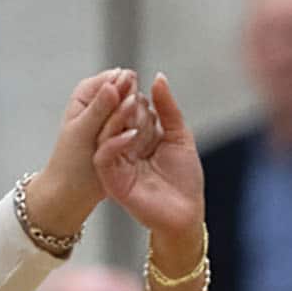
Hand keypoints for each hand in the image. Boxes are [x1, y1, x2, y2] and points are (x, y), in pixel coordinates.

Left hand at [22, 68, 141, 236]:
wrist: (74, 192)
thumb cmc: (70, 164)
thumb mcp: (82, 132)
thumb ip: (99, 108)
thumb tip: (112, 85)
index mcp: (86, 94)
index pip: (113, 78)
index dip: (124, 89)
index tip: (128, 105)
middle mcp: (103, 103)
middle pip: (130, 92)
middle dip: (132, 109)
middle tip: (128, 129)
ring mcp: (116, 119)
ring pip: (139, 109)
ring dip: (139, 122)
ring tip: (131, 140)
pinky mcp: (126, 135)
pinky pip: (143, 127)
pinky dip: (143, 134)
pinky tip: (139, 146)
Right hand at [95, 73, 204, 239]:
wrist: (187, 213)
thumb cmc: (185, 178)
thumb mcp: (179, 136)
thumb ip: (167, 109)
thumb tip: (158, 77)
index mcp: (137, 137)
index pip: (127, 110)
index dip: (130, 94)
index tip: (132, 77)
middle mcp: (124, 148)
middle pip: (114, 119)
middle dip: (120, 100)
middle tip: (126, 83)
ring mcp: (116, 164)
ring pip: (105, 134)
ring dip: (117, 117)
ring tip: (130, 103)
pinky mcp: (112, 180)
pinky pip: (104, 156)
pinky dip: (115, 142)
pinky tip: (132, 134)